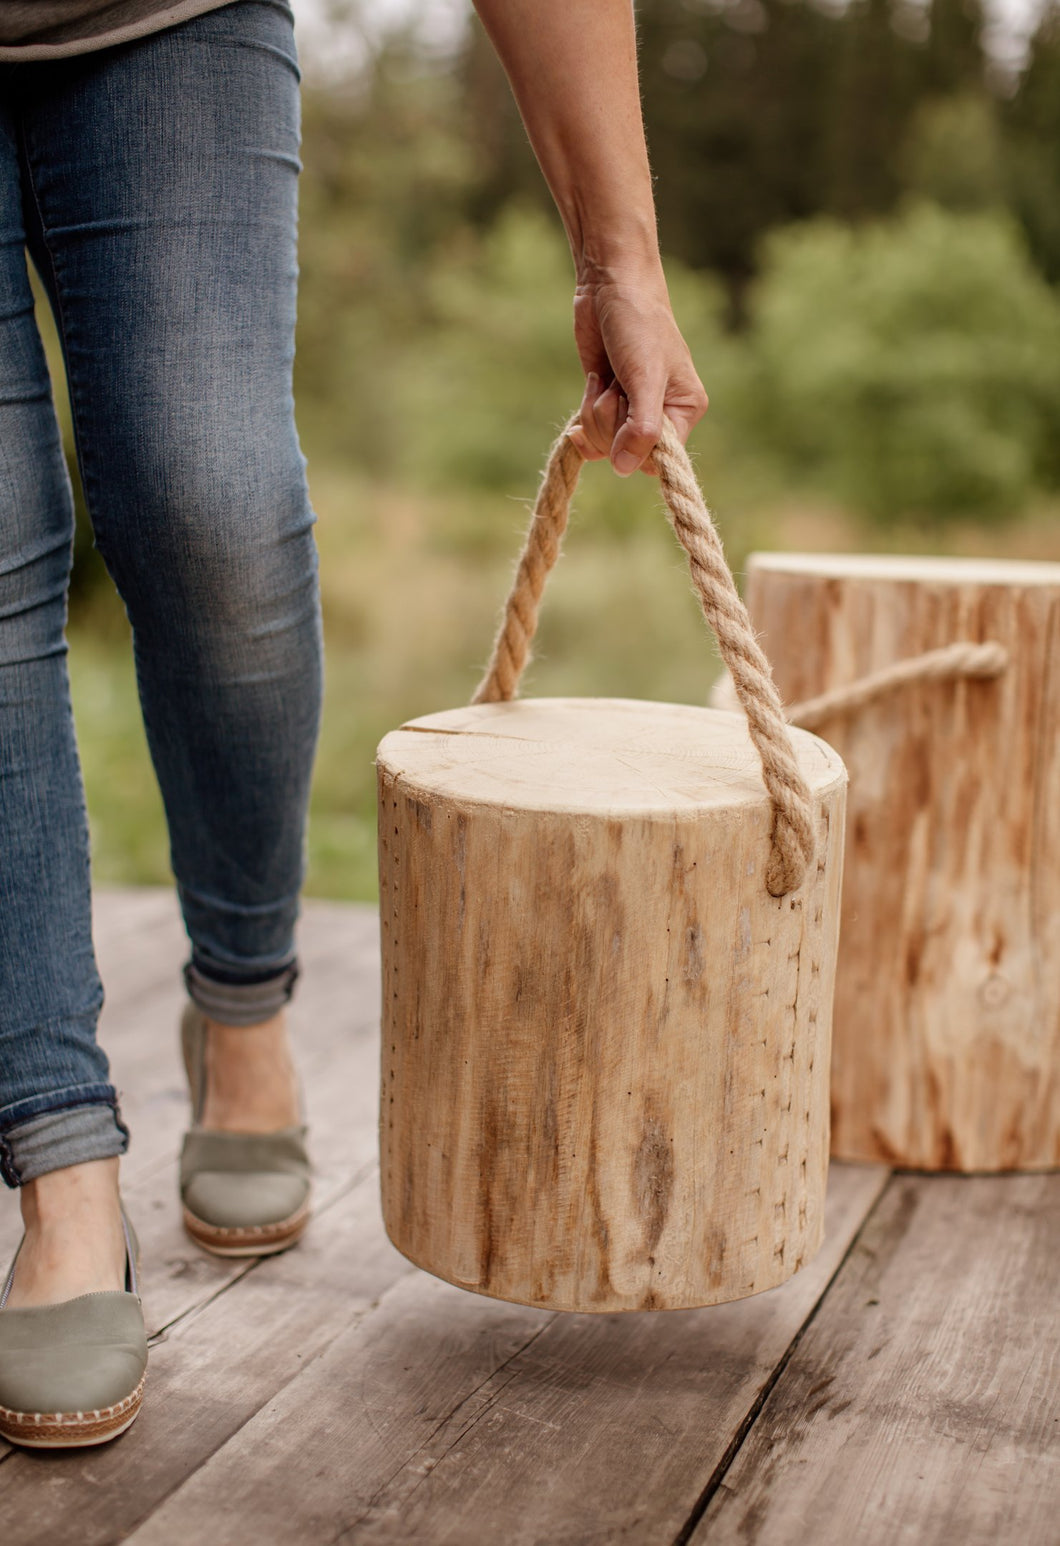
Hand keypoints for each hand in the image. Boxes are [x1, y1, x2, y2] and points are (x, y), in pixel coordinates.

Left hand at [567, 261, 708, 475]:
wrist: (610, 284)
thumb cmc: (639, 324)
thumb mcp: (644, 378)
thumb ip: (641, 428)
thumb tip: (623, 469)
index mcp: (684, 410)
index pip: (661, 459)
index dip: (637, 448)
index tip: (628, 419)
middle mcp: (660, 415)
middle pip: (627, 454)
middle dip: (610, 423)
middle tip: (616, 386)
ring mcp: (630, 410)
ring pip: (604, 444)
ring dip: (595, 412)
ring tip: (607, 378)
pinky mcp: (606, 402)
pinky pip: (589, 432)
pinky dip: (584, 410)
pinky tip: (594, 383)